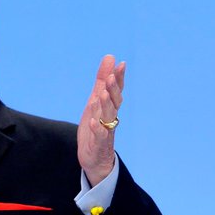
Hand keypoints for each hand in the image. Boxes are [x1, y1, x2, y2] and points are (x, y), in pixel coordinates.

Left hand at [77, 54, 124, 186]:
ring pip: (107, 118)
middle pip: (114, 103)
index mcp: (110, 107)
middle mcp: (110, 118)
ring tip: (101, 95)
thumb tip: (110, 57)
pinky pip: (99, 137)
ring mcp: (105, 131)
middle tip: (111, 77)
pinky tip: (93, 122)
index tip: (121, 64)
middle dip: (113, 90)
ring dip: (105, 106)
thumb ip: (102, 81)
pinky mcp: (97, 144)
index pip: (116, 91)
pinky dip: (97, 129)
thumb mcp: (96, 101)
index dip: (119, 78)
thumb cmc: (96, 126)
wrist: (95, 157)